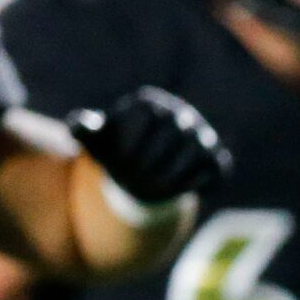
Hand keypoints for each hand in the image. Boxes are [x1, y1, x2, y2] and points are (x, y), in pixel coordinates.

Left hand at [69, 88, 231, 205]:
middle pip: (181, 132)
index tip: (122, 165)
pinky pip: (217, 171)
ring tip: (159, 192)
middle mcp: (184, 115)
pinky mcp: (216, 159)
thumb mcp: (95, 143)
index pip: (153, 113)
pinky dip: (203, 185)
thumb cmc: (115, 152)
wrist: (145, 165)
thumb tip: (82, 125)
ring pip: (203, 152)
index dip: (139, 141)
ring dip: (181, 175)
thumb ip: (82, 131)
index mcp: (152, 103)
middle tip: (140, 183)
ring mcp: (204, 136)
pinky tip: (183, 196)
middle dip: (160, 159)